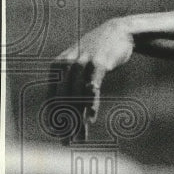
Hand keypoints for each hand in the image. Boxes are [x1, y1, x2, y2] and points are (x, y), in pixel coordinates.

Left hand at [48, 19, 134, 143]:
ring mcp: (82, 63)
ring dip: (78, 120)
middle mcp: (67, 65)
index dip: (55, 119)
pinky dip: (91, 103)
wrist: (119, 32)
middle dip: (66, 124)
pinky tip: (90, 118)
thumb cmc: (100, 52)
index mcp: (57, 67)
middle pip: (64, 101)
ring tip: (80, 137)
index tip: (60, 135)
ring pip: (77, 97)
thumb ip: (71, 83)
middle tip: (68, 142)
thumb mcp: (80, 65)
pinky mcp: (98, 63)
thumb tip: (64, 107)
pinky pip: (92, 87)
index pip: (53, 99)